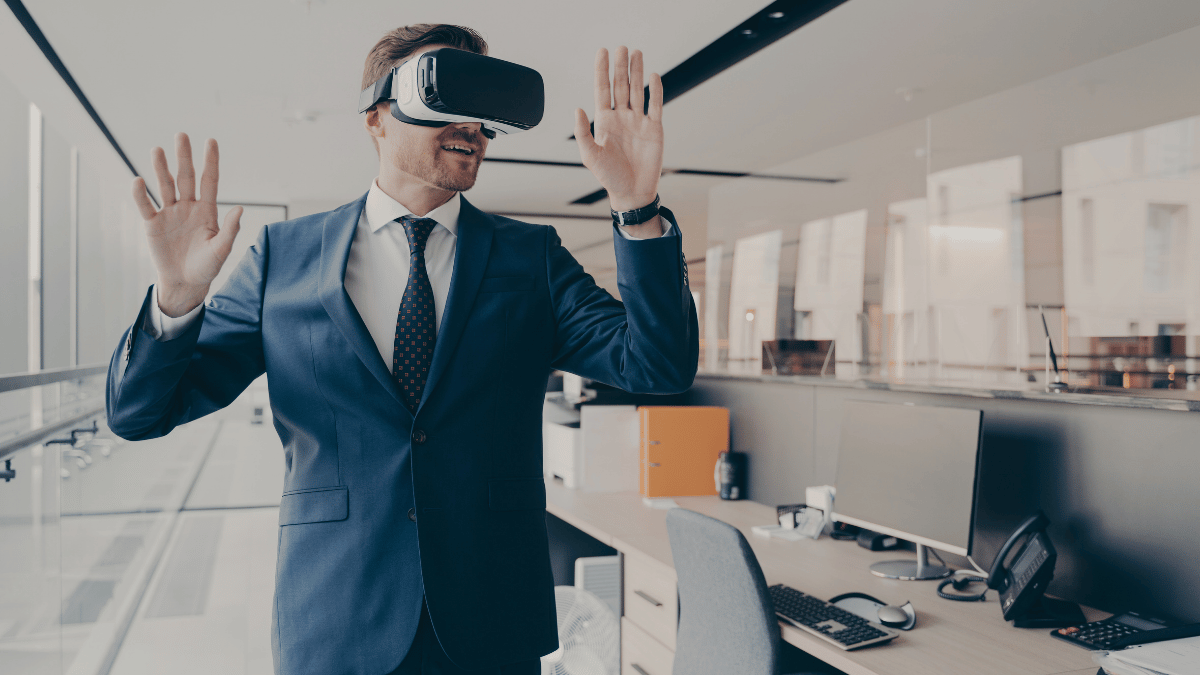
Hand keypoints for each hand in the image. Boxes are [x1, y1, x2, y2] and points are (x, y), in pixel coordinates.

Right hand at [132, 133, 241, 316]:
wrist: (186, 283)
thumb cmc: (207, 267)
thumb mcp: (221, 250)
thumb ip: (230, 230)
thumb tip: (240, 208)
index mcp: (207, 210)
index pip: (209, 180)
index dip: (210, 161)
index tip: (211, 141)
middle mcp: (188, 207)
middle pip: (186, 177)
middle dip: (184, 157)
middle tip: (181, 135)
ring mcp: (170, 213)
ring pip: (165, 186)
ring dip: (161, 168)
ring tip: (157, 150)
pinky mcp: (153, 224)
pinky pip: (146, 206)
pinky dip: (140, 194)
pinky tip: (138, 180)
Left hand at [574, 47, 663, 216]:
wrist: (632, 192)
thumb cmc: (609, 177)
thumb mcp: (590, 156)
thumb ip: (582, 132)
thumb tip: (577, 108)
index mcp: (604, 121)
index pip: (602, 90)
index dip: (601, 71)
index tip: (602, 52)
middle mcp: (621, 117)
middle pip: (620, 86)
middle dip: (620, 67)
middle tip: (621, 48)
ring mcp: (638, 121)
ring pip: (637, 90)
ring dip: (637, 72)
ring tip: (636, 53)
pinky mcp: (654, 128)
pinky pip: (655, 105)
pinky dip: (655, 90)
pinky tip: (653, 76)